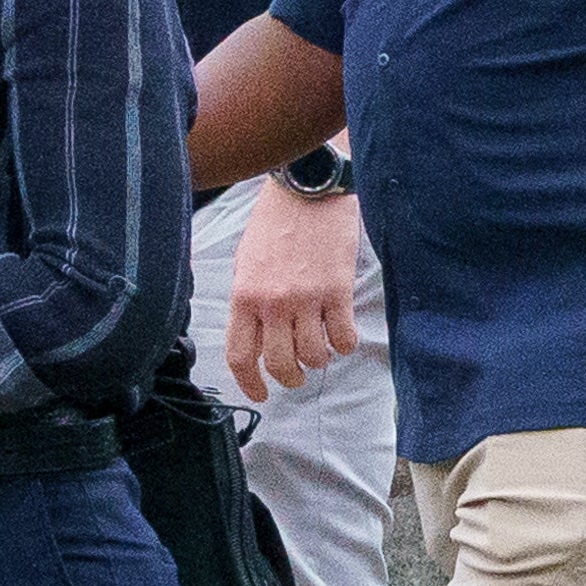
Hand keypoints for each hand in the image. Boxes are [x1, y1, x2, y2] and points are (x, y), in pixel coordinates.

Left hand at [228, 175, 368, 398]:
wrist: (307, 190)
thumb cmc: (274, 224)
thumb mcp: (246, 261)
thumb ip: (249, 299)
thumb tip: (252, 334)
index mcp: (244, 296)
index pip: (240, 355)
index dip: (249, 383)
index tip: (260, 394)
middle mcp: (272, 303)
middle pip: (280, 364)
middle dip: (289, 379)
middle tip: (296, 378)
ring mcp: (307, 298)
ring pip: (314, 355)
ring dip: (319, 361)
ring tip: (320, 351)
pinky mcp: (338, 291)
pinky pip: (343, 337)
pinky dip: (344, 345)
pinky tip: (341, 337)